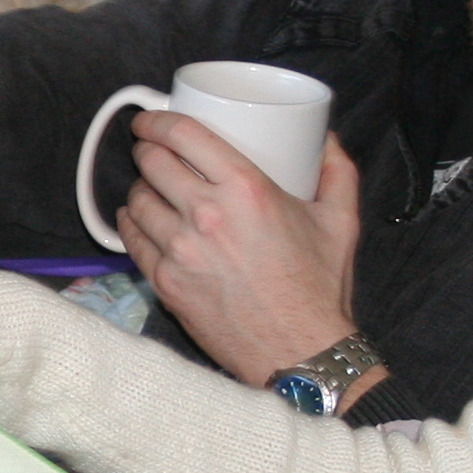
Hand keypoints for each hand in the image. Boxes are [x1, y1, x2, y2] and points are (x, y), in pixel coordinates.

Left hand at [120, 119, 368, 387]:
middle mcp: (207, 215)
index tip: (151, 119)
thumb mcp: (341, 221)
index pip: (184, 136)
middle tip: (153, 152)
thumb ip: (337, 172)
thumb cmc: (318, 289)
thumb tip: (327, 140)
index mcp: (247, 189)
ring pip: (137, 199)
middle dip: (147, 150)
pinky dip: (131, 223)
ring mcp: (180, 251)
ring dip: (140, 187)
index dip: (158, 120)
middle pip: (152, 163)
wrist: (300, 353)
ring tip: (152, 188)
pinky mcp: (165, 283)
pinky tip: (140, 219)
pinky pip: (131, 239)